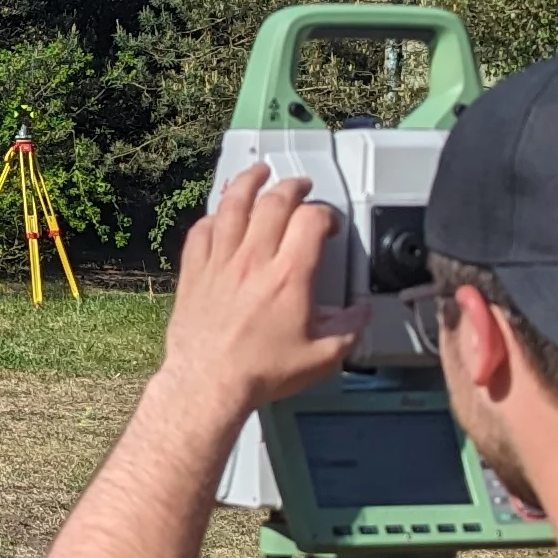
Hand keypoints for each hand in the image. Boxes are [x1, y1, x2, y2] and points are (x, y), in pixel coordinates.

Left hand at [160, 163, 363, 418]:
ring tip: (258, 173)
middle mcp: (254, 260)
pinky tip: (219, 214)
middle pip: (273, 202)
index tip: (328, 224)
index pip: (311, 220)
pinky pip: (201, 231)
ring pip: (232, 205)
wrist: (207, 384)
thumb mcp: (320, 358)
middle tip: (299, 185)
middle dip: (291, 187)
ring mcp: (220, 262)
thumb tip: (362, 314)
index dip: (325, 214)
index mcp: (289, 276)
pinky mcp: (194, 272)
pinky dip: (212, 217)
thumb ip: (348, 331)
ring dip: (247, 183)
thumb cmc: (261, 372)